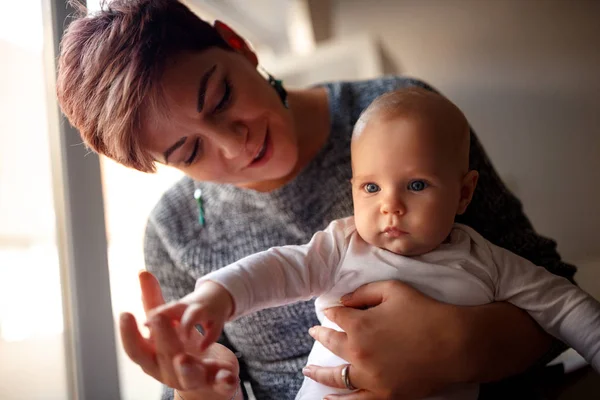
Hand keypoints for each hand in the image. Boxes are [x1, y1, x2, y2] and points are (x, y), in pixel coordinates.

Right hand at [120, 271, 239, 399]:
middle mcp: (170, 372)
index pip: (136, 350)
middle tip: (157, 319)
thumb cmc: (176, 351)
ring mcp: (193, 380)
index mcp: (154, 358)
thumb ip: (154, 301)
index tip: (125, 314)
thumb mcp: (167, 325)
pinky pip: (221, 385)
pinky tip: (229, 377)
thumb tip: (142, 271)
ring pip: (189, 376)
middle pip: (163, 356)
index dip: (128, 334)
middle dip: (161, 338)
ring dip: (186, 367)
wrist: (203, 384)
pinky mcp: (217, 384)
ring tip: (184, 358)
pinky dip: (224, 381)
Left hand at [302, 281, 463, 399]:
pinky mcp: (384, 394)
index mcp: (358, 325)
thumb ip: (363, 292)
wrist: (456, 343)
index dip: (331, 311)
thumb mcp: (393, 289)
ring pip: (336, 376)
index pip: (335, 316)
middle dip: (320, 336)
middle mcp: (358, 352)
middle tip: (314, 333)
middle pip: (330, 343)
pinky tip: (329, 399)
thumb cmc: (425, 311)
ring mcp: (370, 377)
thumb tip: (343, 301)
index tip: (329, 311)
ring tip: (308, 370)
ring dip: (319, 372)